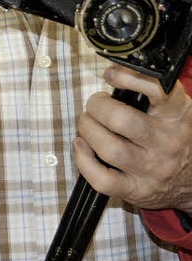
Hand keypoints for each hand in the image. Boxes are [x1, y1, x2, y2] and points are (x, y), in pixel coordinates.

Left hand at [73, 64, 191, 211]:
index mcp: (177, 115)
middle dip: (97, 107)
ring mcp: (151, 168)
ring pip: (109, 148)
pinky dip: (83, 160)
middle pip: (121, 120)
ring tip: (88, 123)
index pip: (156, 89)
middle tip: (95, 104)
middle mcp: (166, 141)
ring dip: (88, 130)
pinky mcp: (137, 190)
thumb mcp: (176, 110)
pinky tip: (82, 146)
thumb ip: (152, 91)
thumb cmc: (178, 138)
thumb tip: (114, 70)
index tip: (110, 74)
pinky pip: (102, 179)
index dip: (126, 77)